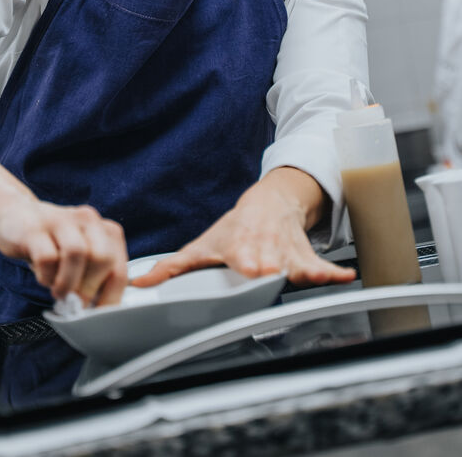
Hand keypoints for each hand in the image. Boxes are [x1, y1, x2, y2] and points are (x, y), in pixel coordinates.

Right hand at [0, 197, 128, 305]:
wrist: (15, 215)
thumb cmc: (52, 243)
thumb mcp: (80, 256)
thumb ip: (95, 277)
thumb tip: (101, 311)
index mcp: (105, 230)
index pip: (120, 270)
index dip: (110, 299)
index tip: (98, 318)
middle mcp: (88, 220)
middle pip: (103, 259)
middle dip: (89, 290)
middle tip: (75, 304)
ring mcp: (61, 221)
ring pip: (77, 253)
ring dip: (68, 283)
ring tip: (59, 293)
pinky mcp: (35, 229)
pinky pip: (46, 257)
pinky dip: (46, 276)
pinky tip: (43, 278)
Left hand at [132, 168, 354, 288]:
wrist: (270, 203)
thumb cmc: (235, 228)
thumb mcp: (202, 247)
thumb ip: (172, 269)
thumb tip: (140, 283)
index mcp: (240, 251)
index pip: (244, 262)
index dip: (248, 267)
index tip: (251, 272)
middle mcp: (265, 253)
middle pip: (271, 268)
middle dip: (272, 274)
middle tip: (270, 278)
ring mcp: (287, 256)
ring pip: (298, 267)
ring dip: (304, 273)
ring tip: (312, 277)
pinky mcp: (306, 258)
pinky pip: (322, 268)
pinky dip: (333, 273)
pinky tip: (345, 277)